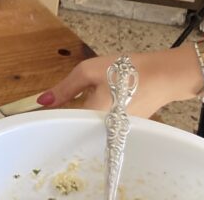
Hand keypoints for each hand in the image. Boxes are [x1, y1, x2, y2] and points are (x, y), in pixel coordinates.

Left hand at [36, 47, 203, 117]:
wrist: (165, 75)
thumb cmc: (127, 70)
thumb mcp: (89, 71)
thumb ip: (64, 88)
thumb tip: (41, 101)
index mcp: (93, 117)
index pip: (63, 124)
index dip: (49, 118)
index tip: (38, 112)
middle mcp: (105, 131)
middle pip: (76, 129)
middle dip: (65, 119)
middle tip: (55, 106)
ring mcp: (117, 133)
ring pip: (89, 128)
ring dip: (80, 118)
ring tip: (75, 104)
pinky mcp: (125, 130)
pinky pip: (103, 127)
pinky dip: (95, 117)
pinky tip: (94, 104)